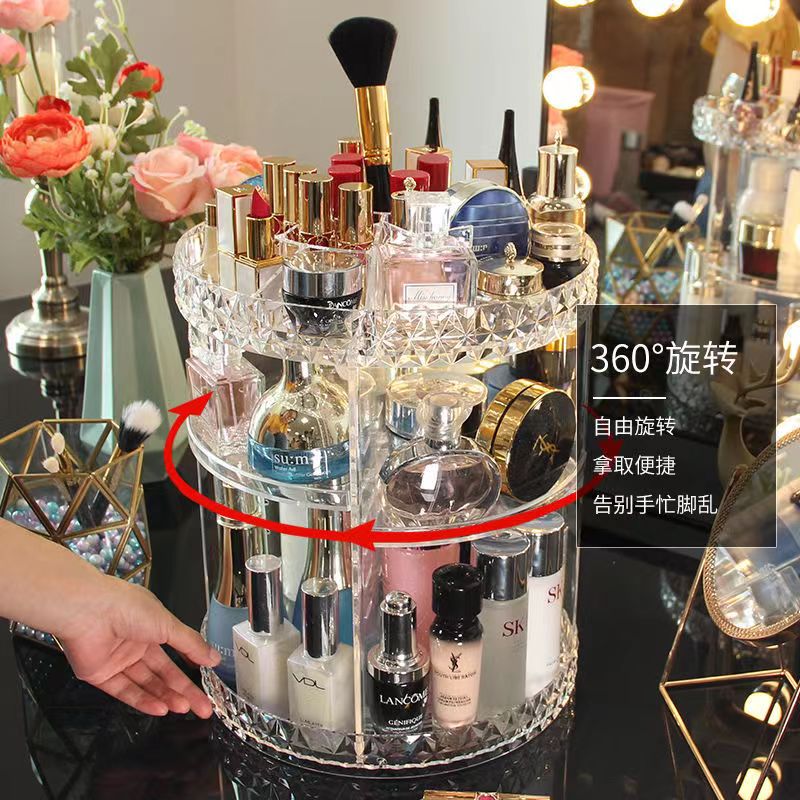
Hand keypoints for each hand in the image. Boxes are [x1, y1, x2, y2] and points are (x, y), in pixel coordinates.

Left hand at [57, 576, 219, 717]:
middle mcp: (135, 643)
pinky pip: (125, 691)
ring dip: (166, 696)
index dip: (191, 665)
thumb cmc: (128, 608)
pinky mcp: (101, 675)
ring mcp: (118, 660)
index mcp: (152, 625)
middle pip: (164, 672)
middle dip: (184, 689)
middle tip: (202, 707)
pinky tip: (160, 708)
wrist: (88, 612)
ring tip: (185, 708)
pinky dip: (143, 701)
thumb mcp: (168, 624)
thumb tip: (213, 657)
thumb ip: (191, 644)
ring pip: (146, 684)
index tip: (207, 679)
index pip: (176, 650)